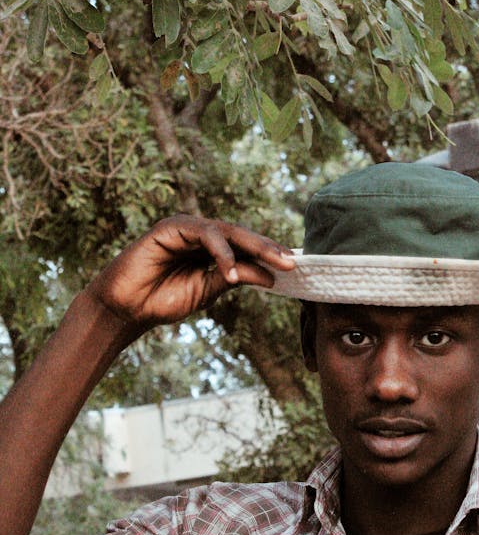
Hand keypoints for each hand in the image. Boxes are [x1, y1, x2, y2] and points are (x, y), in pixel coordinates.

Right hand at [86, 215, 294, 330]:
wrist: (126, 308)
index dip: (270, 255)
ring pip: (228, 231)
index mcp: (212, 250)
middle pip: (242, 236)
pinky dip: (221, 251)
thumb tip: (271, 275)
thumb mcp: (207, 291)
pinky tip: (231, 269)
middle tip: (293, 262)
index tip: (296, 267)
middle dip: (269, 248)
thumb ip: (233, 278)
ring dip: (253, 247)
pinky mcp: (170, 227)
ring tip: (275, 265)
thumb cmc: (163, 300)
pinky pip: (203, 234)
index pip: (247, 248)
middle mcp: (201, 235)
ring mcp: (186, 228)